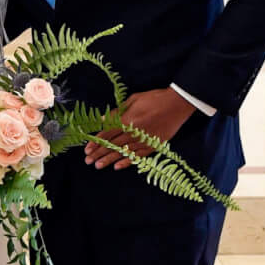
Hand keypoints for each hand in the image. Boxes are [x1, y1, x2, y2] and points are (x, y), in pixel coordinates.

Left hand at [84, 87, 199, 170]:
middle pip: (113, 145)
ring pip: (123, 152)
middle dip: (99, 153)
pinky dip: (128, 161)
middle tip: (88, 161)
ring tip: (98, 166)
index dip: (96, 142)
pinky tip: (118, 166)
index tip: (87, 149)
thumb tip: (102, 119)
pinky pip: (138, 155)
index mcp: (128, 120)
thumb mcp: (133, 100)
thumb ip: (117, 112)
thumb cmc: (155, 98)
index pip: (107, 134)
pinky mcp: (154, 145)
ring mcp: (144, 140)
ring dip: (110, 160)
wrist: (177, 104)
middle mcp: (134, 132)